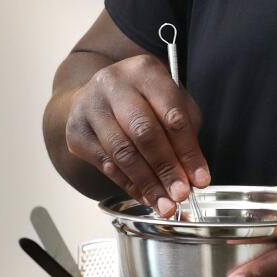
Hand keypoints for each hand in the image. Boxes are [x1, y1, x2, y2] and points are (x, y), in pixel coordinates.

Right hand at [63, 55, 209, 212]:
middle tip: (181, 195)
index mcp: (144, 71)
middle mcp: (113, 84)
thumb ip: (185, 133)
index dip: (188, 151)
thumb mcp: (170, 102)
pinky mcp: (76, 131)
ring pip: (122, 152)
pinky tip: (145, 196)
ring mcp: (90, 106)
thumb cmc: (143, 101)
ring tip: (165, 205)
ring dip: (147, 183)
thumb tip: (193, 176)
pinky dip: (128, 184)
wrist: (97, 96)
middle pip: (144, 132)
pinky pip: (106, 164)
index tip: (201, 179)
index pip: (172, 114)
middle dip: (166, 169)